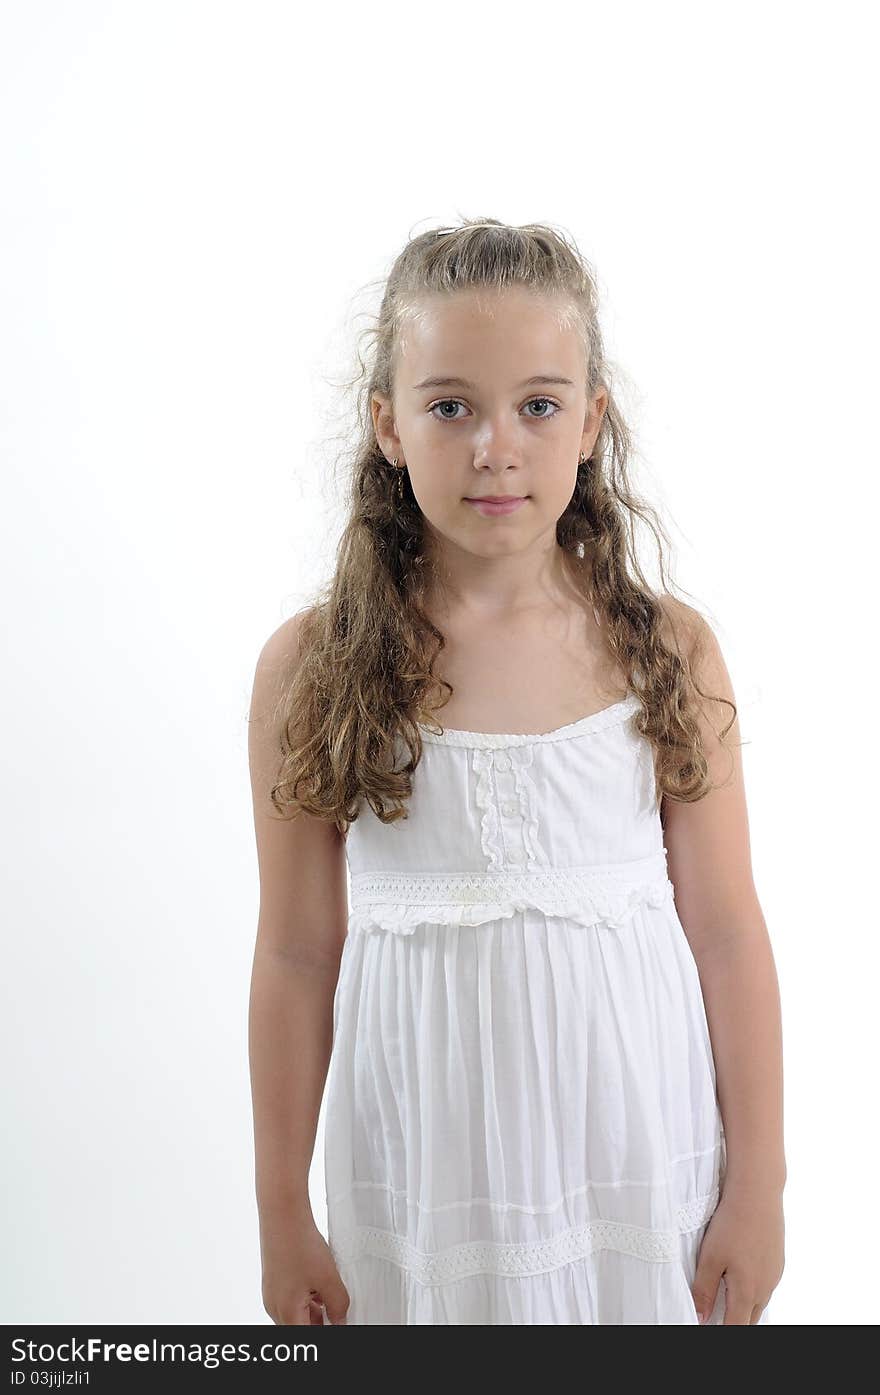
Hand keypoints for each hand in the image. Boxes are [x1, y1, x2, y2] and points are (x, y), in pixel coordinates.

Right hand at [260, 1209, 350, 1325]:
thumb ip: (338, 1306)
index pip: (309, 1337)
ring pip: (296, 1315)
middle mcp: (275, 1308)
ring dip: (315, 1312)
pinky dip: (306, 1299)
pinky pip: (291, 1300)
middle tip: (338, 1312)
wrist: (282, 1215)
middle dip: (321, 1324)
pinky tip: (320, 1284)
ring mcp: (272, 1295)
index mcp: (287, 1314)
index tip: (338, 1323)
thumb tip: (341, 1322)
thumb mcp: (328, 1278)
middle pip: (301, 1328)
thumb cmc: (299, 1244)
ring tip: (331, 1296)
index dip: (326, 1330)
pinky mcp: (274, 1282)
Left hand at [691, 1184, 784, 1324]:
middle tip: (715, 1316)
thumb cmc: (731, 1223)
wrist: (758, 1193)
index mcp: (747, 1292)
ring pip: (759, 1302)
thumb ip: (704, 1291)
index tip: (710, 1325)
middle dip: (734, 1322)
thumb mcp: (710, 1257)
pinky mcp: (777, 1261)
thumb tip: (700, 1318)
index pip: (736, 1327)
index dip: (722, 1330)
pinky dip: (753, 1289)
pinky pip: (766, 1285)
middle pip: (750, 1319)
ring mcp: (774, 1274)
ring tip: (726, 1299)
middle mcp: (765, 1288)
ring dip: (744, 1306)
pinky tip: (741, 1275)